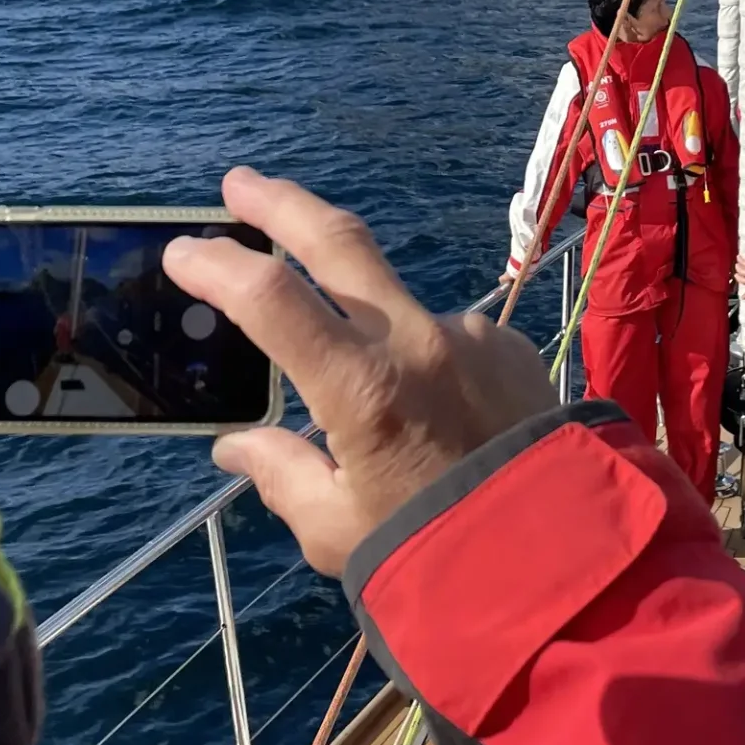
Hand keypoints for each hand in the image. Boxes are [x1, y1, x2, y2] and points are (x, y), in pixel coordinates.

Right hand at [165, 168, 553, 576]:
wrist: (560, 559)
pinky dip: (427, 366)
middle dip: (280, 205)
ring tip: (382, 415)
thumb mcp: (337, 531)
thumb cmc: (437, 555)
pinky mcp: (507, 346)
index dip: (218, 266)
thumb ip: (282, 474)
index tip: (183, 252)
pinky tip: (438, 420)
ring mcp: (468, 337)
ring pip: (395, 306)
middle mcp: (416, 343)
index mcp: (362, 390)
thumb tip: (237, 445)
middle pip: (338, 241)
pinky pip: (448, 342)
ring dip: (368, 330)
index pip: (272, 297)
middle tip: (239, 185)